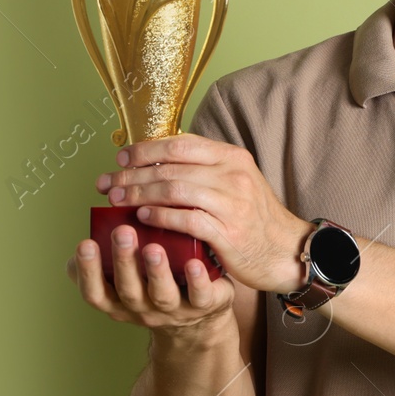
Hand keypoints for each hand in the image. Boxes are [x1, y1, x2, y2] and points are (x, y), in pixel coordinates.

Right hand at [68, 224, 235, 331]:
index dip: (87, 271)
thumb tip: (88, 233)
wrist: (199, 316)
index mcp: (119, 301)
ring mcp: (173, 309)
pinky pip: (199, 296)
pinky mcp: (203, 305)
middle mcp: (142, 308)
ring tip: (154, 248)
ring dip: (157, 271)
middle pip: (128, 290)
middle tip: (122, 231)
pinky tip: (194, 263)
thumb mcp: (128, 276)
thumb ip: (109, 259)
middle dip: (123, 261)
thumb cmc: (155, 285)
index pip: (95, 292)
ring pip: (162, 294)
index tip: (85, 243)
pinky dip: (196, 281)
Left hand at [96, 133, 310, 294]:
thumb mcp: (237, 182)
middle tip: (107, 183)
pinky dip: (159, 215)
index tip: (121, 159)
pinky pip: (185, 218)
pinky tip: (141, 216)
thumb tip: (159, 161)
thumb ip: (205, 169)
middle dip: (132, 174)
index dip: (145, 150)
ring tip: (117, 200)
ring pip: (174, 189)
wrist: (287, 250)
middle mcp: (233, 175)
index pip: (179, 144)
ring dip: (139, 194)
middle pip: (170, 167)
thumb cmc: (255, 218)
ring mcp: (232, 203)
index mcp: (232, 157)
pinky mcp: (228, 232)